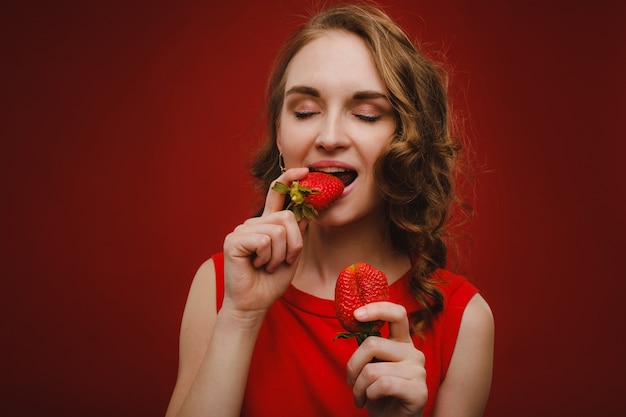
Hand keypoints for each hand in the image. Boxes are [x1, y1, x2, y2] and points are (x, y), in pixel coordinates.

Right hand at [221, 168, 309, 317]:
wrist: (254, 303)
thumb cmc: (271, 281)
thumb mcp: (292, 254)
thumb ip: (297, 233)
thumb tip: (306, 212)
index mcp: (267, 224)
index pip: (278, 195)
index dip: (290, 180)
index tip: (305, 171)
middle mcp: (254, 222)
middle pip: (287, 217)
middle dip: (293, 245)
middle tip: (280, 262)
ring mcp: (242, 230)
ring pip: (278, 231)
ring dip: (279, 255)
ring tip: (266, 265)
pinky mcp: (234, 240)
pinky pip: (264, 240)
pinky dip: (267, 257)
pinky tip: (256, 265)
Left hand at [346, 302, 426, 416]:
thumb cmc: (378, 392)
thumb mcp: (372, 363)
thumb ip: (368, 345)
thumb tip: (354, 319)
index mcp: (402, 342)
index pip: (397, 313)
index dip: (377, 309)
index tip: (356, 315)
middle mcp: (413, 352)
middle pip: (372, 343)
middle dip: (353, 365)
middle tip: (350, 380)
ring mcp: (418, 371)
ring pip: (372, 370)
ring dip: (358, 387)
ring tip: (359, 396)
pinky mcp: (419, 391)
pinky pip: (382, 385)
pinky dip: (369, 395)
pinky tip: (370, 400)